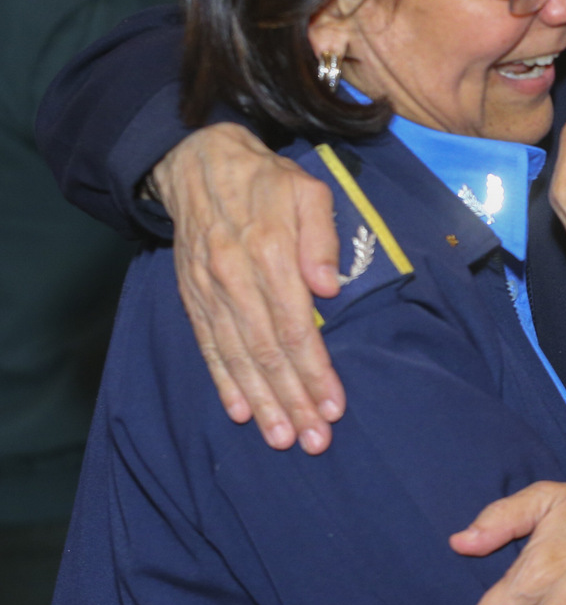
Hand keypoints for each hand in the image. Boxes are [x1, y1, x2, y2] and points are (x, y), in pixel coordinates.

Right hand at [157, 123, 344, 452]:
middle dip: (293, 400)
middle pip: (267, 352)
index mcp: (269, 252)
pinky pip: (208, 347)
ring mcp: (209, 291)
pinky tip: (240, 411)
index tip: (334, 405)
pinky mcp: (193, 297)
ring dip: (261, 402)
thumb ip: (321, 236)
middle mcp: (235, 278)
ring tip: (282, 438)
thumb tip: (330, 287)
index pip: (296, 326)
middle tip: (314, 440)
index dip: (315, 370)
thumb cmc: (268, 179)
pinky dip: (223, 382)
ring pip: (237, 358)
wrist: (199, 164)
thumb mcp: (307, 190)